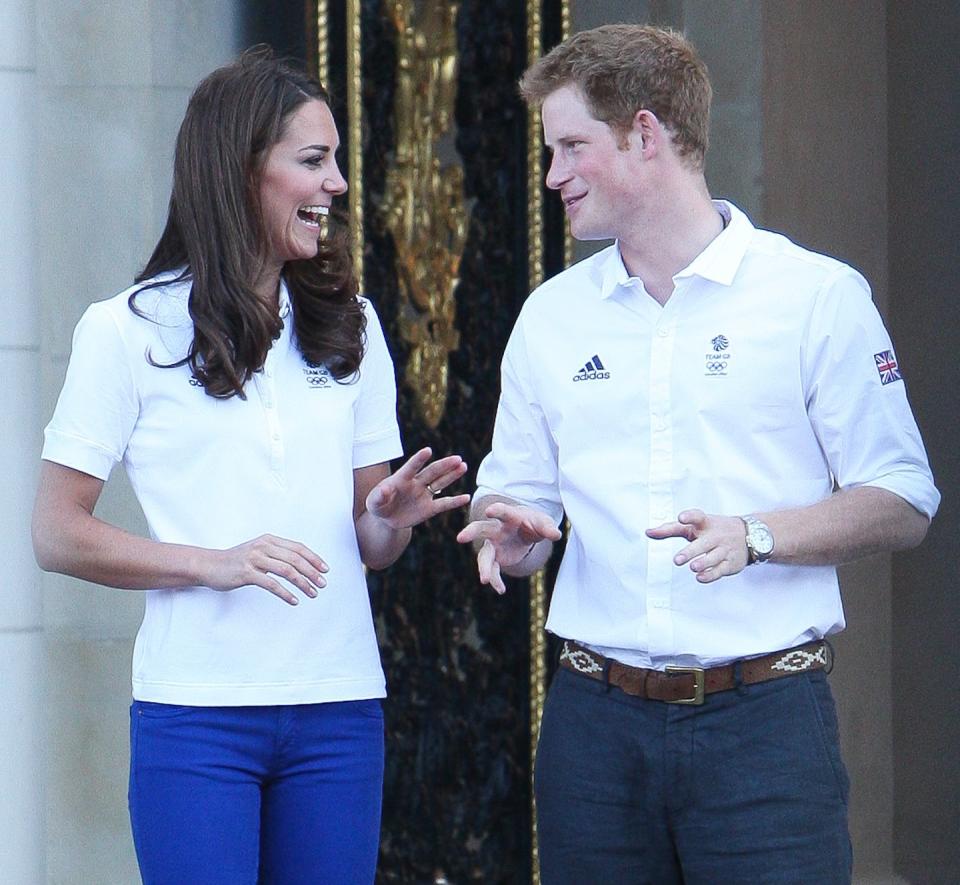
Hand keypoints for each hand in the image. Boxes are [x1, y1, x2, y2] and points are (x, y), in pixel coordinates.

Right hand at [203, 534, 329, 605]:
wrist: (209, 565)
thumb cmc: (237, 560)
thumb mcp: (259, 551)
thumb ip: (277, 554)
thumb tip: (302, 564)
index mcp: (269, 540)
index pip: (298, 548)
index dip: (314, 558)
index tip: (325, 570)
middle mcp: (263, 546)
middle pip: (295, 559)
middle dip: (312, 572)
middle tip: (323, 584)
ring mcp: (254, 559)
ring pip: (287, 571)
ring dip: (303, 583)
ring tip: (313, 593)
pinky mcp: (247, 573)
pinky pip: (271, 584)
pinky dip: (285, 593)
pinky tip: (294, 600)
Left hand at [365, 447, 469, 529]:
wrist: (386, 520)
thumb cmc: (378, 506)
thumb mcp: (374, 503)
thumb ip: (379, 496)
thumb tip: (384, 490)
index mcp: (401, 479)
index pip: (412, 467)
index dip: (419, 459)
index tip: (428, 450)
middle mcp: (416, 483)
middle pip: (432, 472)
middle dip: (444, 465)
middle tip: (457, 458)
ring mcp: (424, 494)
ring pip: (440, 483)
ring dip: (452, 475)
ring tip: (463, 466)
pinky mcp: (429, 508)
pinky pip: (444, 504)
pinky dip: (455, 501)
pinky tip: (467, 497)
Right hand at [456, 502, 561, 594]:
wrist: (527, 530)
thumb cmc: (535, 522)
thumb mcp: (544, 523)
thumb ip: (548, 528)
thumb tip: (556, 534)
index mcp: (510, 517)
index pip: (502, 512)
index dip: (496, 510)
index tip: (489, 511)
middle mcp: (497, 529)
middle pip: (481, 529)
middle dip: (471, 532)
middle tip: (461, 538)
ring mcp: (494, 544)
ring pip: (484, 555)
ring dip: (484, 567)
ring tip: (485, 580)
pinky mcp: (496, 558)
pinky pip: (493, 570)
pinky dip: (496, 580)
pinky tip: (501, 590)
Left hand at [645, 509, 747, 583]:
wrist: (750, 535)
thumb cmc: (712, 529)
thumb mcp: (694, 526)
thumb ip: (670, 529)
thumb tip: (648, 532)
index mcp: (705, 523)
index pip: (697, 517)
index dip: (689, 516)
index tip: (681, 517)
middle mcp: (715, 536)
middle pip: (703, 544)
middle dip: (690, 552)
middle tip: (677, 560)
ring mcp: (724, 549)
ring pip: (713, 558)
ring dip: (702, 563)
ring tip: (692, 567)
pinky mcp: (730, 563)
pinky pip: (720, 570)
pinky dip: (711, 575)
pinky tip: (700, 577)